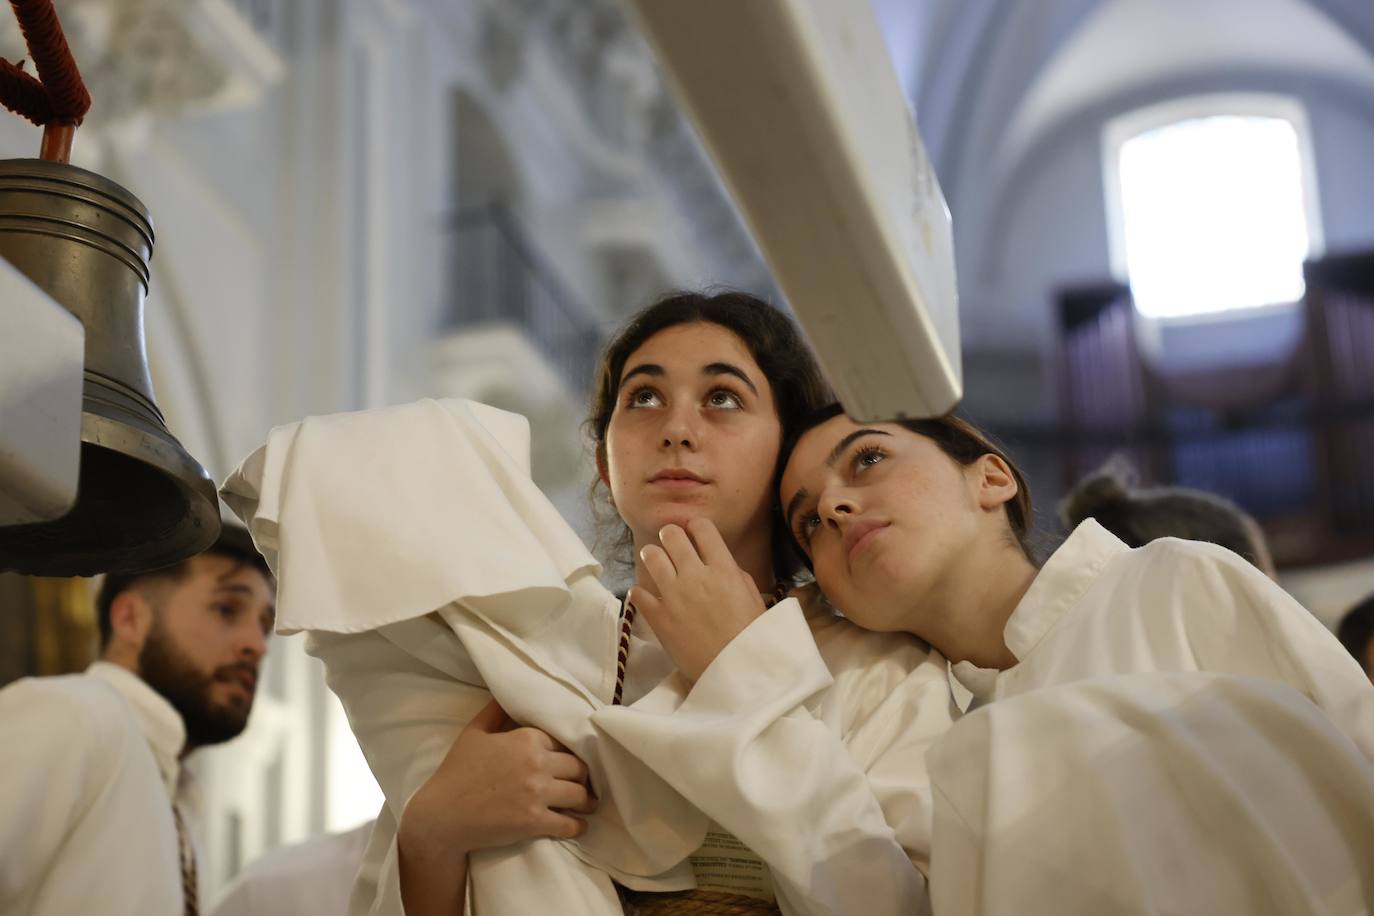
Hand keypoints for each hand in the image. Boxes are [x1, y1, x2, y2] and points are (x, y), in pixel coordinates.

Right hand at [399, 699, 596, 858]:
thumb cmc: (456, 772)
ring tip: (588, 803)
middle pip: (579, 767)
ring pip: (580, 794)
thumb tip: (506, 693)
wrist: (442, 815)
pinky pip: (570, 823)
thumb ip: (495, 711)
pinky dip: (578, 825)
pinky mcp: (535, 821)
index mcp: (526, 739)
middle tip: (585, 782)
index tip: (572, 760)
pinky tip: (580, 825)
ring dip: (587, 800)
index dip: (569, 752)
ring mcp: (538, 793)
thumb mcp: (473, 733)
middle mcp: (537, 763)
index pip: (564, 742)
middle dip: (583, 776)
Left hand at [631, 518, 768, 682]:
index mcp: (723, 569)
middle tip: (671, 544)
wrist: (736, 673)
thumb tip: (720, 564)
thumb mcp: (752, 598)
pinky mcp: (658, 617)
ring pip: (651, 556)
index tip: (694, 534)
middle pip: (671, 535)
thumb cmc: (750, 636)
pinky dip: (641, 593)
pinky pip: (638, 593)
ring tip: (656, 562)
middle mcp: (696, 576)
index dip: (696, 527)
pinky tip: (647, 596)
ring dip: (653, 556)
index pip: (702, 527)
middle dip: (670, 536)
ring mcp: (674, 595)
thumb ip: (734, 574)